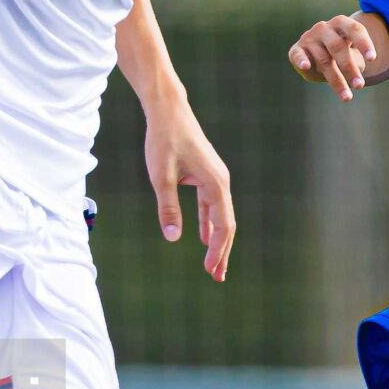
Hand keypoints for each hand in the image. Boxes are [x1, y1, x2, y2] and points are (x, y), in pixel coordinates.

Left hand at [144, 93, 235, 281]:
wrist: (168, 110)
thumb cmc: (164, 141)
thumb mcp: (161, 177)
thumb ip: (168, 208)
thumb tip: (173, 238)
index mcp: (215, 184)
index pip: (222, 225)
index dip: (217, 250)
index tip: (209, 270)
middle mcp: (221, 182)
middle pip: (227, 224)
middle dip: (222, 252)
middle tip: (217, 277)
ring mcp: (215, 178)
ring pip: (220, 216)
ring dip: (216, 240)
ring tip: (212, 264)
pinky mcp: (206, 174)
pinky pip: (210, 205)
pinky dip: (208, 223)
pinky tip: (204, 237)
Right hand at [288, 13, 379, 99]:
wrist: (317, 52)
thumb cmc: (341, 53)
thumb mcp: (352, 53)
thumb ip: (356, 61)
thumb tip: (356, 78)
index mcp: (341, 23)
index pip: (354, 29)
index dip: (364, 43)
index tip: (372, 59)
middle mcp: (324, 28)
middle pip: (338, 47)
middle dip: (349, 68)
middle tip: (359, 86)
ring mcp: (309, 37)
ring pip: (324, 59)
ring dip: (336, 80)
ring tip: (347, 97)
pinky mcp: (297, 49)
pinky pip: (298, 55)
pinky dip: (301, 60)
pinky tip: (306, 66)